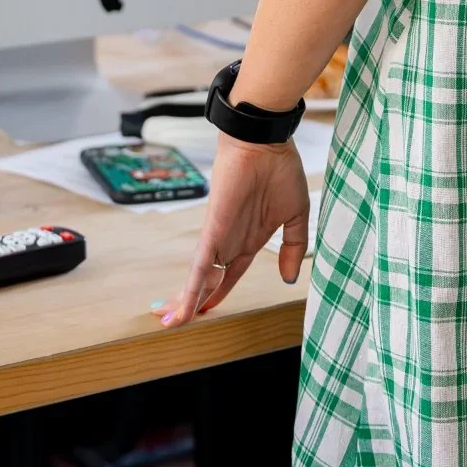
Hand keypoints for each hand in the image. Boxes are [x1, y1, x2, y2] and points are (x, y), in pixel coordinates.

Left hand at [161, 136, 309, 327]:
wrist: (266, 143)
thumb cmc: (280, 171)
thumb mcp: (296, 215)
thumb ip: (293, 246)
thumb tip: (288, 277)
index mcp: (249, 238)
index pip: (230, 274)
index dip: (218, 292)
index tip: (208, 310)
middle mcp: (231, 240)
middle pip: (207, 279)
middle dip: (192, 300)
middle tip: (174, 322)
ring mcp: (220, 236)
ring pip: (199, 277)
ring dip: (185, 300)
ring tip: (170, 322)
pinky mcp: (213, 230)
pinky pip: (201, 265)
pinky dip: (192, 287)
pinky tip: (184, 306)